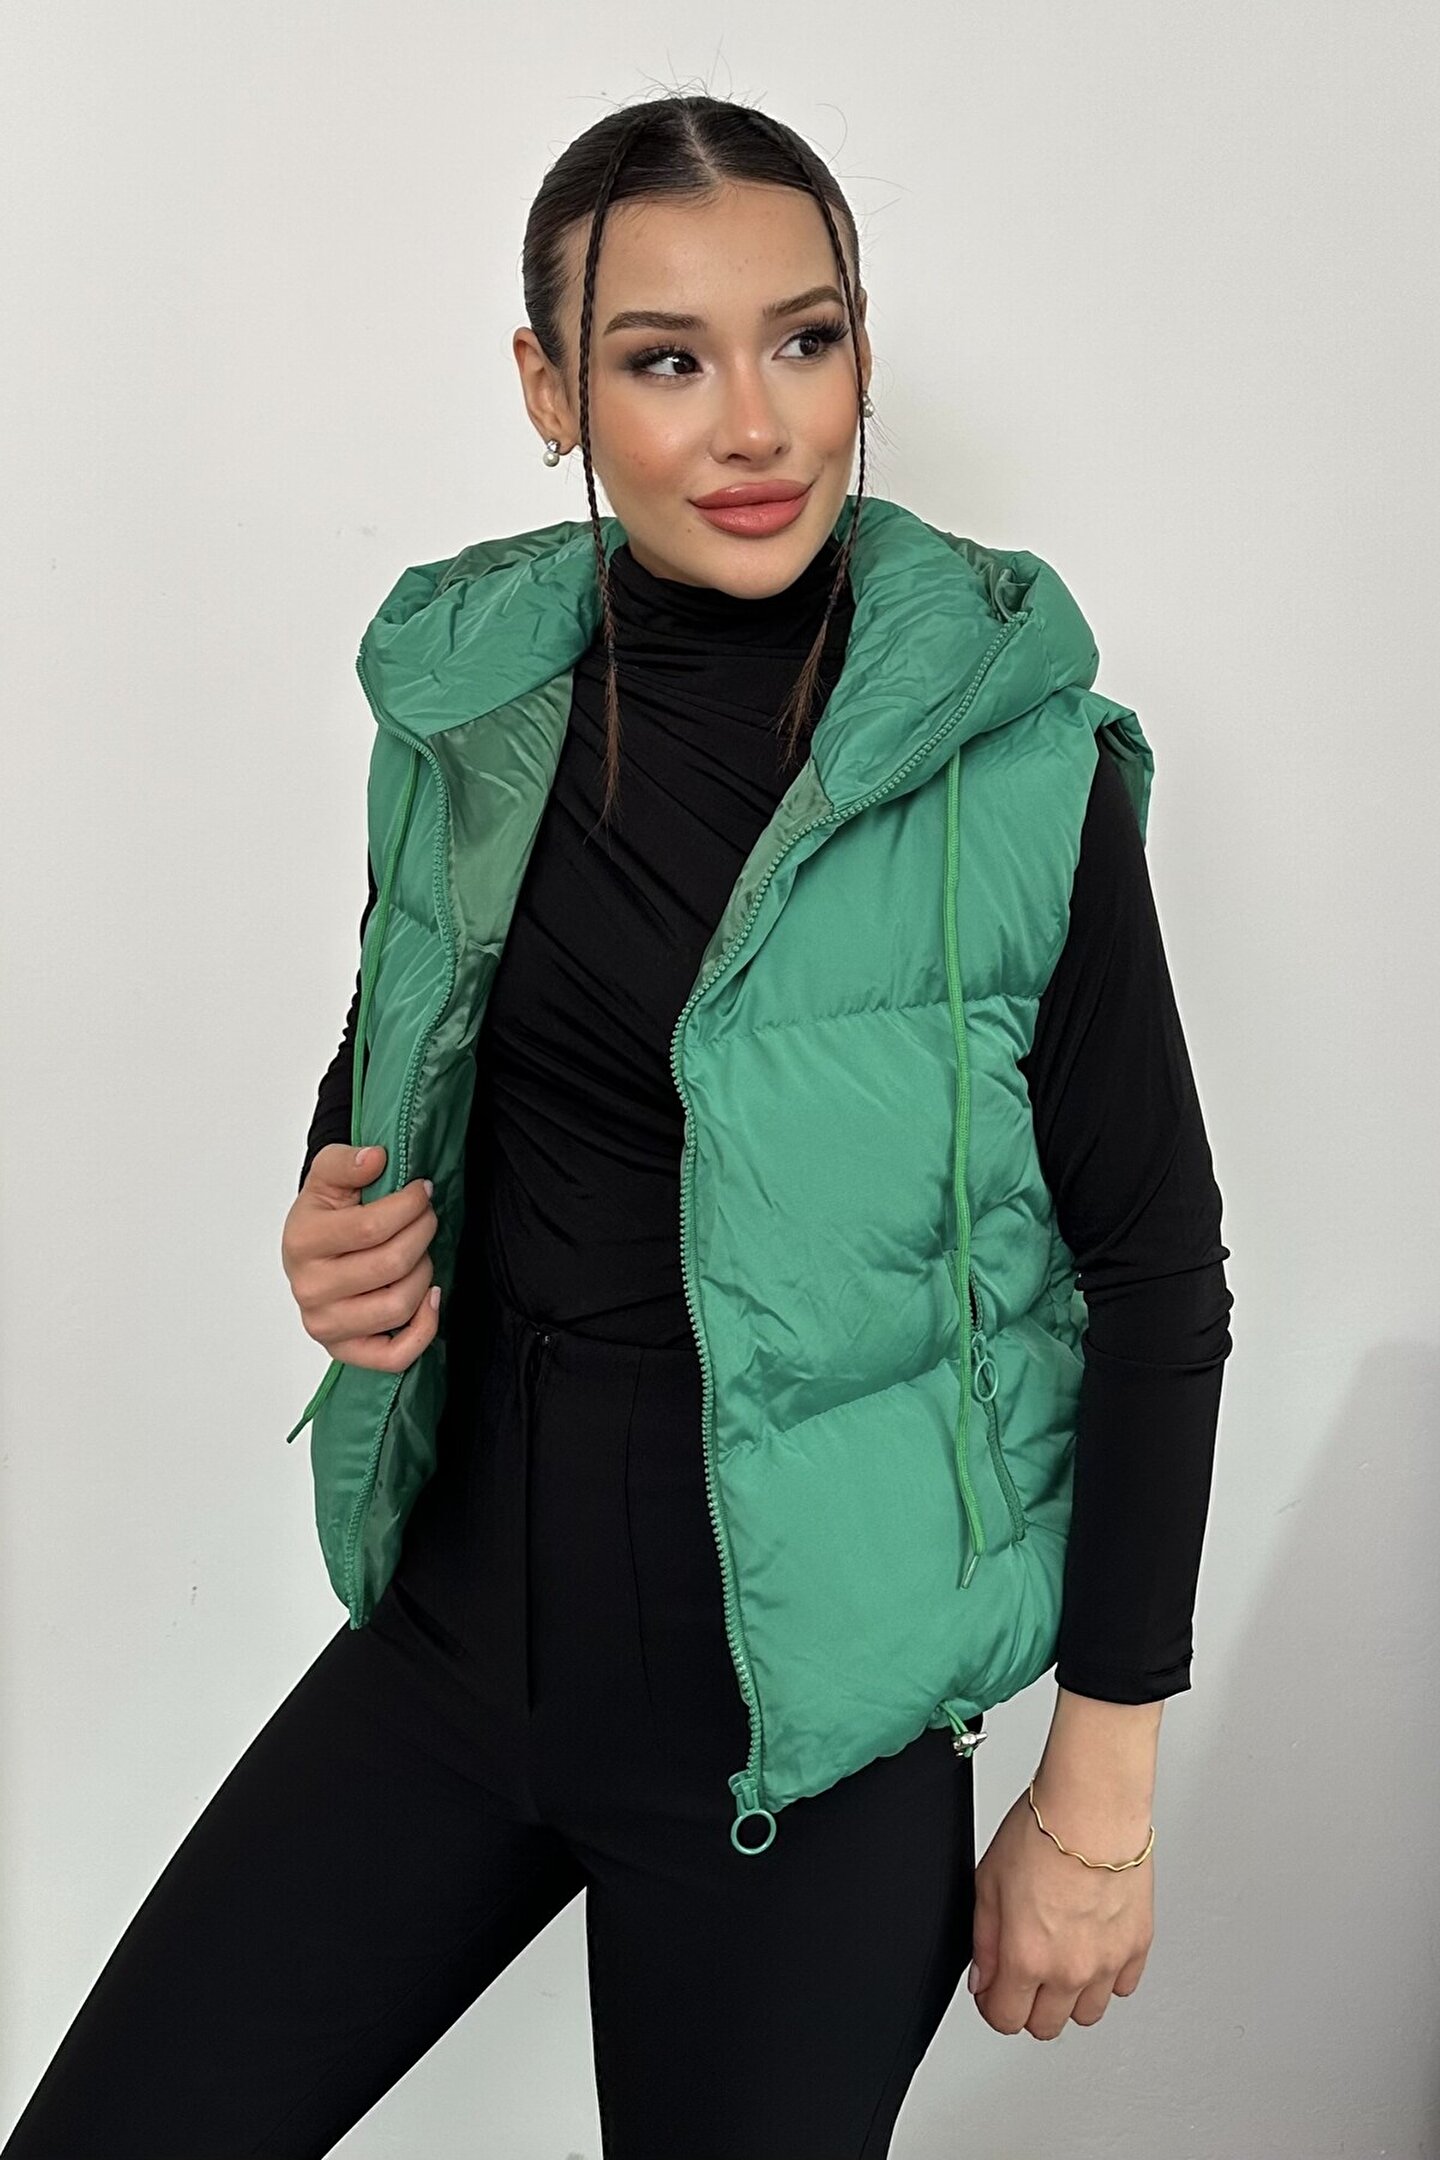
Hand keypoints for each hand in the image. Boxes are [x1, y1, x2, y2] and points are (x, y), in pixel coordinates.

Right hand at [281, 1143, 439, 1372]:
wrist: (310, 1252)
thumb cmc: (325, 1215)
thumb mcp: (327, 1177)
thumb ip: (346, 1161)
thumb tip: (375, 1158)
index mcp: (302, 1242)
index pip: (370, 1227)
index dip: (409, 1206)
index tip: (422, 1191)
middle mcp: (309, 1289)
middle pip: (391, 1266)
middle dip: (422, 1234)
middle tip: (427, 1218)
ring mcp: (326, 1325)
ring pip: (398, 1305)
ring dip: (424, 1272)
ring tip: (421, 1252)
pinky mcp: (345, 1352)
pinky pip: (395, 1356)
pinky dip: (424, 1327)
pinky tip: (431, 1296)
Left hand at [966, 1776, 1153, 2038]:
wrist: (1093, 1806)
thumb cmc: (1042, 1832)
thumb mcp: (988, 1883)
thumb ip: (984, 1941)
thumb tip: (983, 1979)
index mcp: (1027, 1957)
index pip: (1006, 2019)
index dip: (993, 2006)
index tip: (993, 1991)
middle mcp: (1070, 1970)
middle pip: (1046, 2025)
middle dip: (1028, 2006)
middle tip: (1024, 1975)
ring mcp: (1107, 1962)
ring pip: (1087, 2014)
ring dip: (1069, 1996)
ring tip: (1059, 1959)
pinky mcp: (1137, 1946)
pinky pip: (1122, 1986)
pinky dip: (1106, 1976)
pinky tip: (1092, 1946)